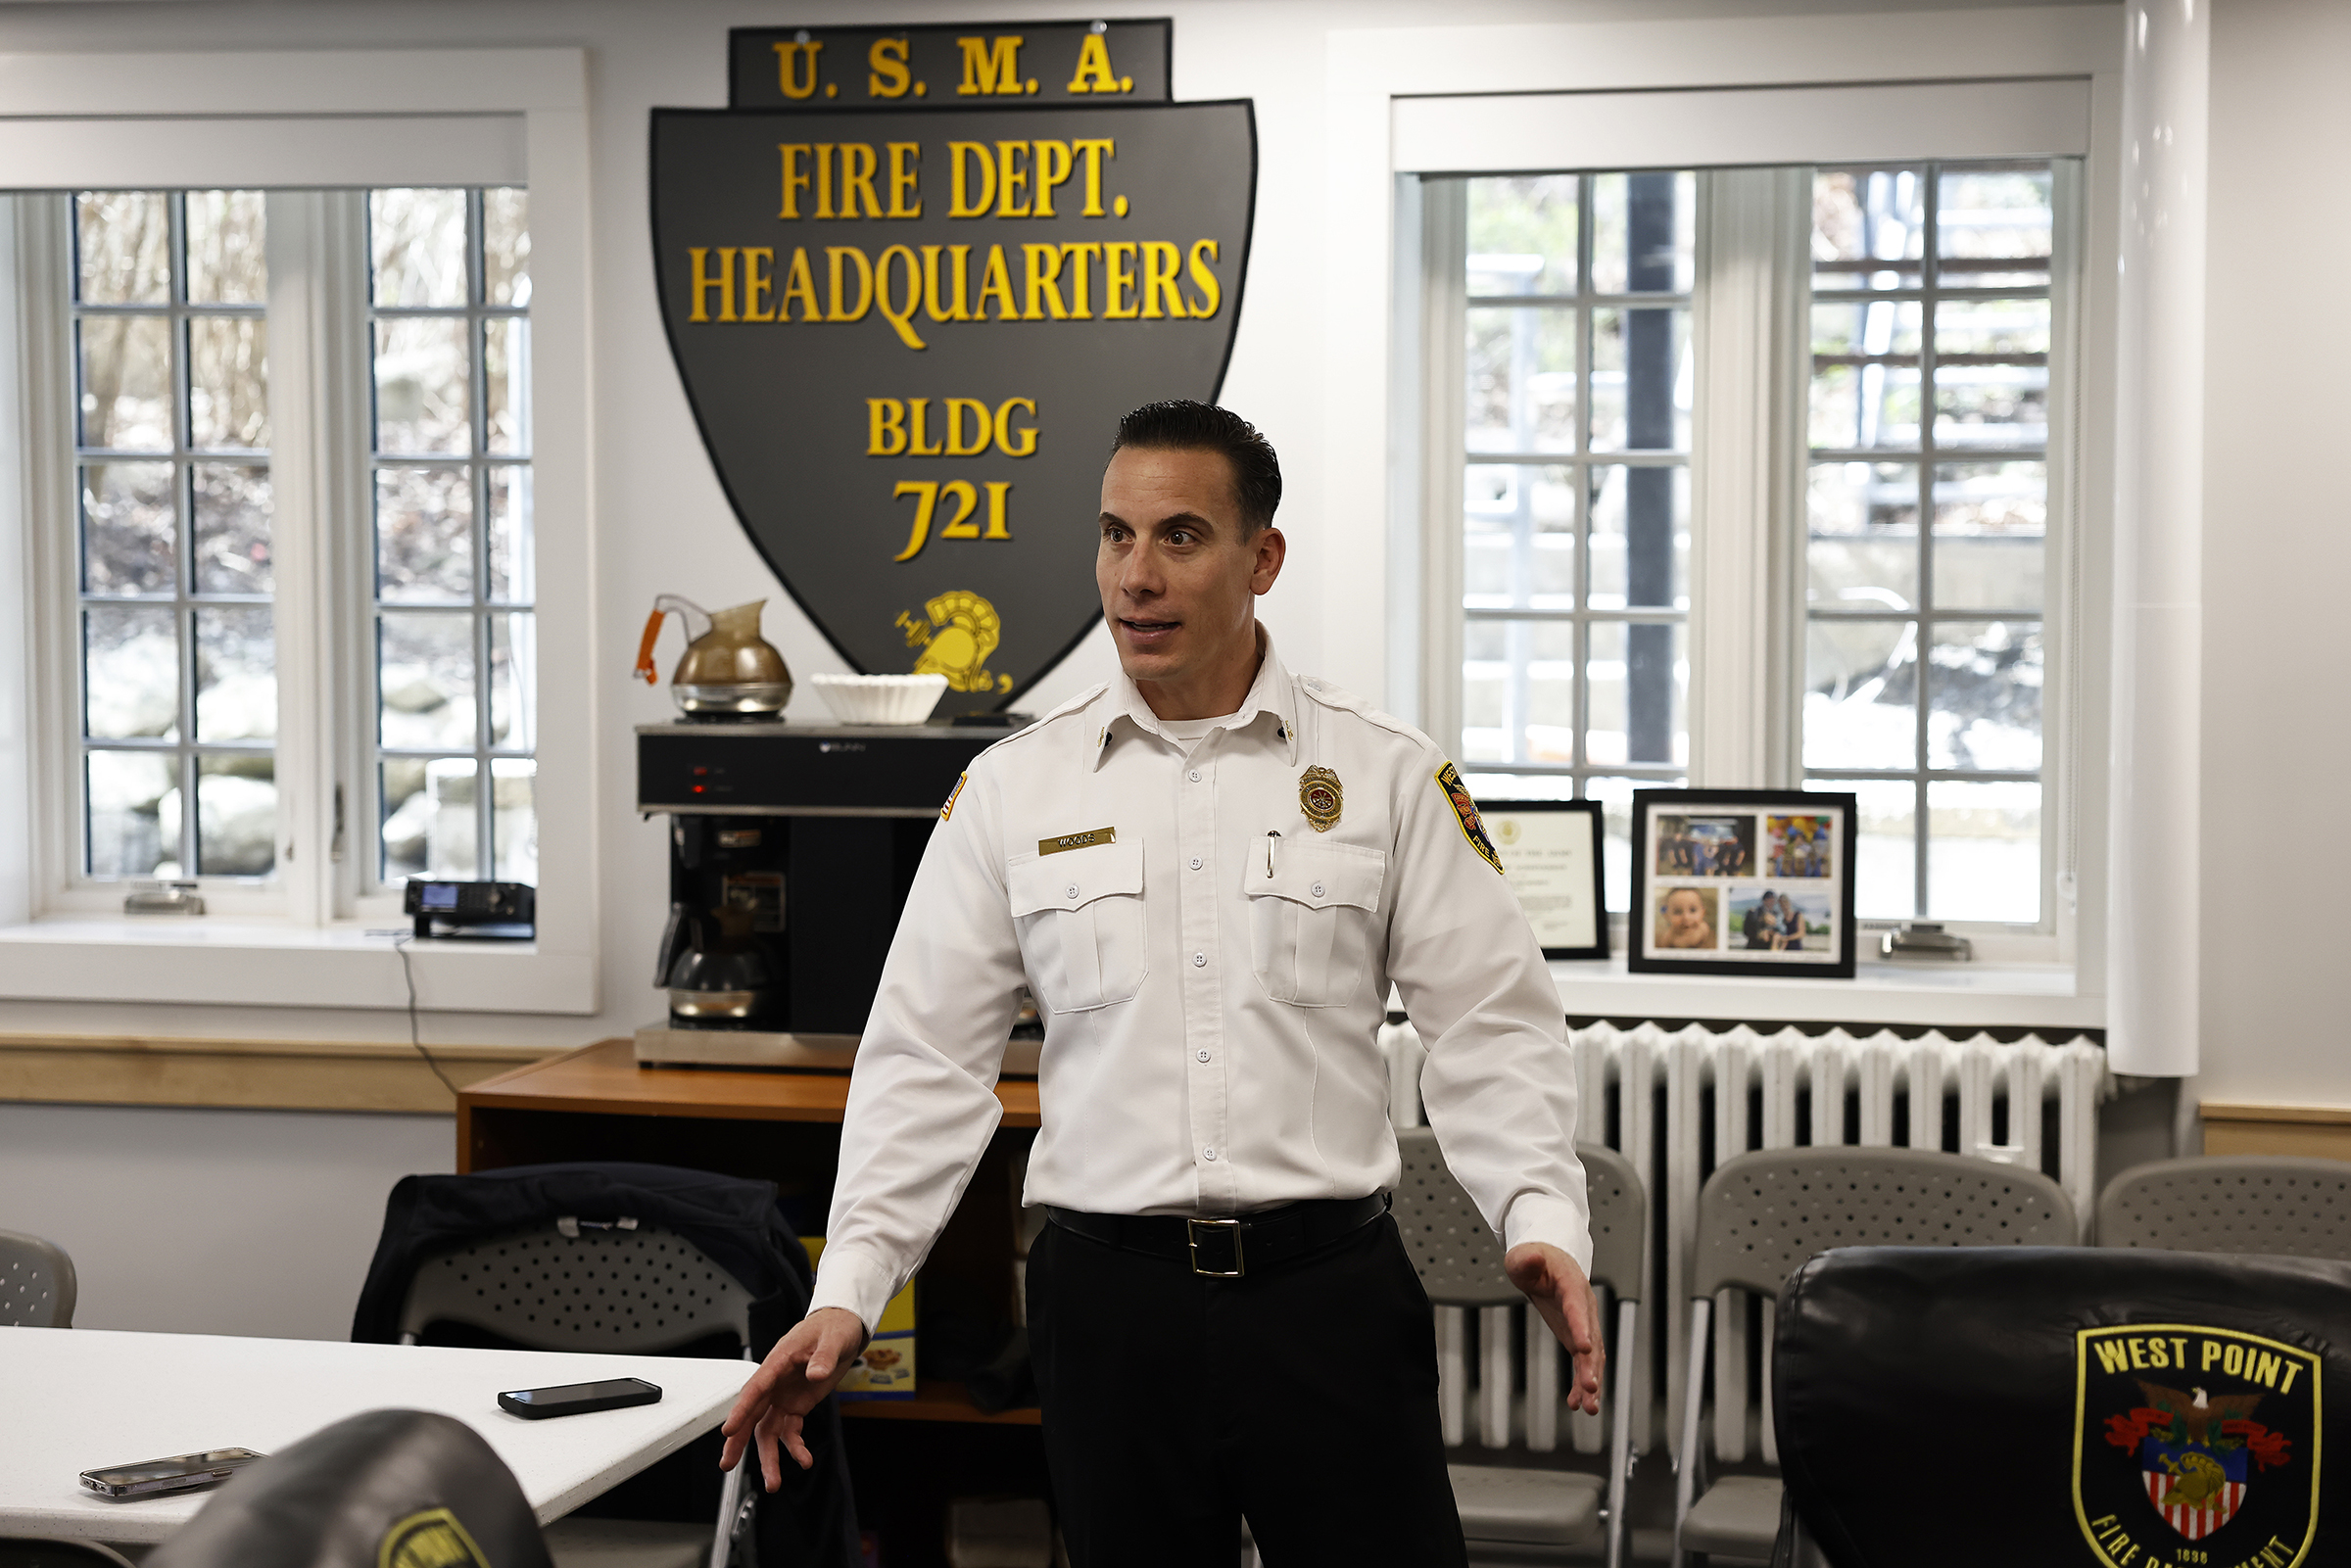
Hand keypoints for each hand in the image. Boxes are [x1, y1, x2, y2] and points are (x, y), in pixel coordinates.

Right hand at [719, 1307, 866, 1489]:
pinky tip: (802, 1459)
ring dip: (769, 1456)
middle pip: (752, 1415)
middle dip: (739, 1441)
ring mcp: (783, 1397)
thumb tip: (816, 1375)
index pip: (754, 1389)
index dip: (740, 1410)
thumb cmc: (832, 1328)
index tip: (729, 1430)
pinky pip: (790, 1431)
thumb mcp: (832, 1339)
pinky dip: (795, 1447)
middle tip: (727, 1464)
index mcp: (778, 1362)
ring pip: (768, 1430)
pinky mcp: (796, 1406)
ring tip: (773, 1482)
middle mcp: (775, 1383)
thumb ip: (823, 1357)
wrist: (842, 1329)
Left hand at [1505, 1242, 1605, 1416]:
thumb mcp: (1523, 1257)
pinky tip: (1576, 1403)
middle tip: (1591, 1388)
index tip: (1584, 1349)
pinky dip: (1580, 1383)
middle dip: (1591, 1365)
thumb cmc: (1535, 1260)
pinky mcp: (1577, 1338)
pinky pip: (1583, 1364)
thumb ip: (1527, 1260)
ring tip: (1590, 1407)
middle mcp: (1584, 1308)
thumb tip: (1532, 1257)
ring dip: (1592, 1381)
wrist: (1547, 1262)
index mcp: (1572, 1286)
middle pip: (1592, 1338)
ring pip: (1593, 1357)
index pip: (1578, 1308)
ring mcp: (1583, 1325)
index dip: (1581, 1328)